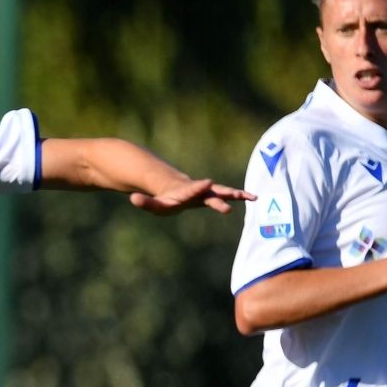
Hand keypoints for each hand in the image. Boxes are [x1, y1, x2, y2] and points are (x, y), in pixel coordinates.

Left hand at [129, 177, 254, 214]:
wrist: (174, 187)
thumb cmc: (164, 198)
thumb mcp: (152, 203)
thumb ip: (144, 201)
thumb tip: (132, 198)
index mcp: (185, 192)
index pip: (192, 191)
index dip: (198, 187)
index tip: (208, 182)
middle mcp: (199, 191)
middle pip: (210, 192)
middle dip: (221, 194)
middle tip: (233, 197)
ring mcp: (207, 193)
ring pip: (222, 192)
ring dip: (235, 194)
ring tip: (252, 197)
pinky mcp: (212, 197)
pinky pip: (227, 196)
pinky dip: (239, 196)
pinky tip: (254, 198)